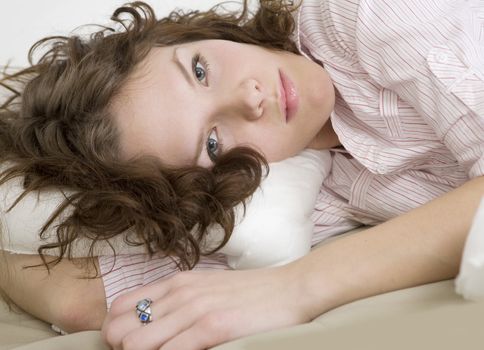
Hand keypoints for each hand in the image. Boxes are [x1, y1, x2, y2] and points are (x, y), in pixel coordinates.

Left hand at [101, 264, 310, 349]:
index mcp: (176, 283)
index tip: (132, 348)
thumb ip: (179, 302)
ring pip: (136, 344)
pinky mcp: (213, 327)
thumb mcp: (207, 288)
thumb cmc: (250, 293)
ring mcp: (194, 309)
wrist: (289, 288)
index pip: (119, 307)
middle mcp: (179, 293)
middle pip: (119, 329)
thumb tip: (154, 325)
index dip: (116, 333)